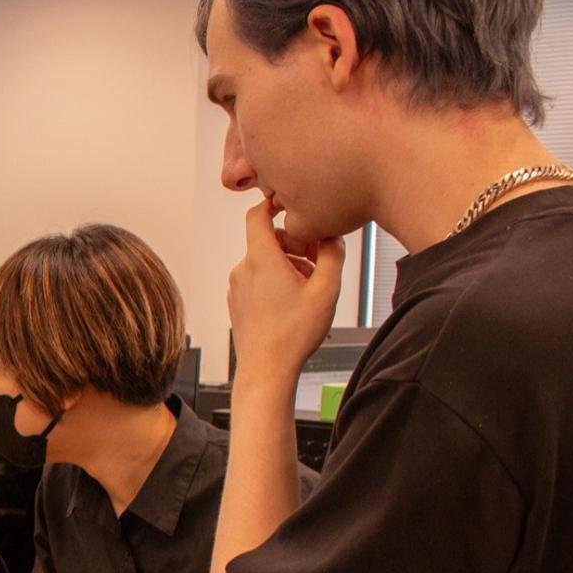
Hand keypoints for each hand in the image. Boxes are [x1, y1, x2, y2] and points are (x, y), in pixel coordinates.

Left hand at [228, 197, 345, 390]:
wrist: (267, 369)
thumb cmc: (293, 333)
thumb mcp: (327, 288)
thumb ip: (334, 254)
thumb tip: (333, 237)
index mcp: (261, 258)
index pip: (258, 213)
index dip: (275, 203)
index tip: (293, 205)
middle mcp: (243, 268)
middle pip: (267, 238)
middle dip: (294, 242)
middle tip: (318, 259)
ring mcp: (237, 286)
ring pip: (264, 260)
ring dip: (287, 263)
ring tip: (309, 284)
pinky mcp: (237, 302)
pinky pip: (257, 279)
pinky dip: (275, 280)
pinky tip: (293, 299)